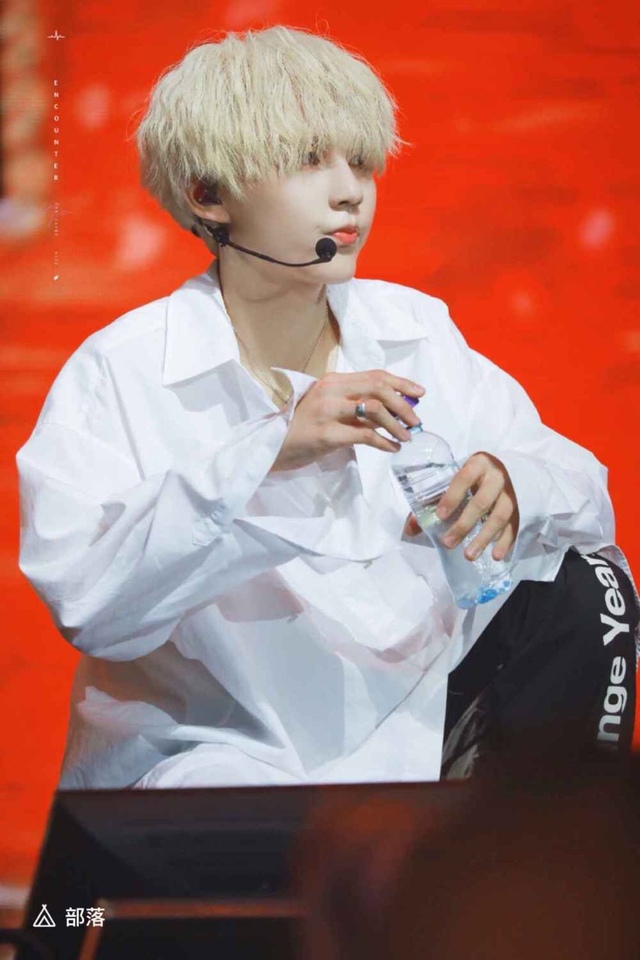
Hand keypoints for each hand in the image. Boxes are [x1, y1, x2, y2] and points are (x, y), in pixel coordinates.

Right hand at [270, 370, 424, 472]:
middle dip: (403, 404)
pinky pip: (365, 435)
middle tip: (415, 421)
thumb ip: (354, 403)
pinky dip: (384, 442)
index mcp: (333, 380)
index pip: (375, 375)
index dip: (401, 383)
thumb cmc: (303, 427)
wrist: (274, 446)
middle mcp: (331, 391)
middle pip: (378, 388)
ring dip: (396, 424)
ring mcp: (328, 411)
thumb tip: (395, 407)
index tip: (419, 393)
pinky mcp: (328, 434)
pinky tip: (391, 448)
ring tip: (405, 437)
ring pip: (375, 409)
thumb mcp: (328, 407)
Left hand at [432, 452, 518, 561]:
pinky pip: (514, 526)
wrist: (508, 470)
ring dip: (483, 537)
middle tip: (448, 543)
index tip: (440, 515)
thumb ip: (432, 501)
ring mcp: (511, 493)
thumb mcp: (454, 480)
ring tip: (469, 555)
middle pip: (481, 502)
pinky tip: (496, 556)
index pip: (464, 478)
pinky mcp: (520, 508)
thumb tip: (411, 530)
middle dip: (464, 524)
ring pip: (499, 516)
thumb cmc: (473, 477)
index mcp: (477, 464)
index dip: (452, 496)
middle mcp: (497, 477)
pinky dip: (505, 542)